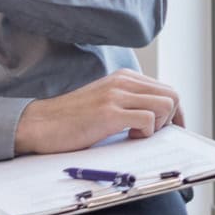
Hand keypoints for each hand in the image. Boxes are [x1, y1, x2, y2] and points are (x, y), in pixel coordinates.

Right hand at [13, 68, 183, 154]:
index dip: (175, 113)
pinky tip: (129, 137)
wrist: (39, 124)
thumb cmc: (72, 120)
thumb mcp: (106, 103)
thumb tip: (159, 119)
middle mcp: (123, 81)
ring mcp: (116, 95)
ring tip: (137, 134)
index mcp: (124, 78)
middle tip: (153, 135)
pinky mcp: (109, 112)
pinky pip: (148, 119)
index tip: (171, 130)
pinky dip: (146, 133)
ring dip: (159, 125)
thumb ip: (130, 103)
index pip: (167, 90)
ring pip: (165, 105)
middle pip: (172, 95)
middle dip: (171, 119)